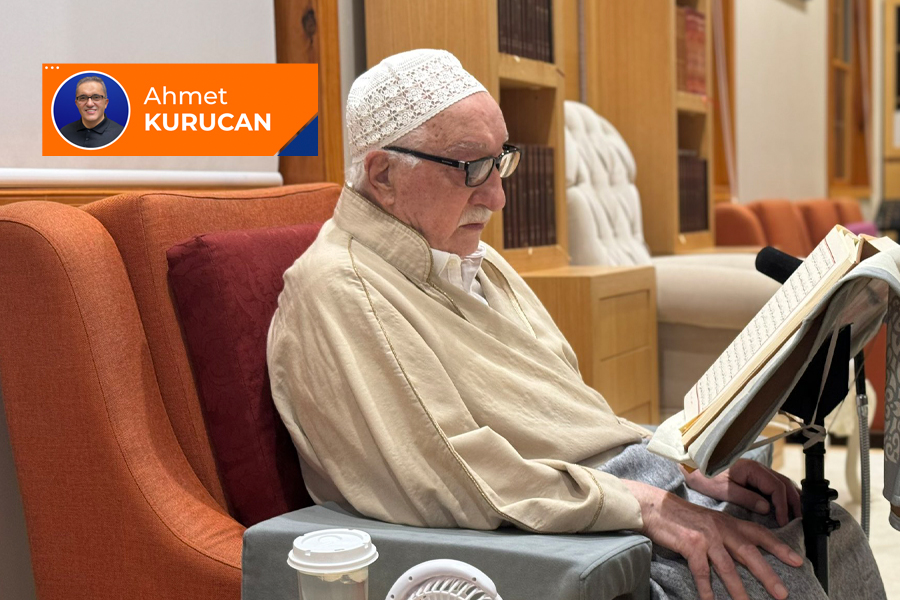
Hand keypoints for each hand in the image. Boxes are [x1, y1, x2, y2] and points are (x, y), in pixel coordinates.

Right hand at [622, 479, 804, 599]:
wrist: (656, 507)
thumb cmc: (682, 517)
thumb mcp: (710, 522)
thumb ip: (727, 535)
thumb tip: (745, 554)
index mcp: (728, 522)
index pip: (759, 534)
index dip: (779, 547)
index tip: (797, 561)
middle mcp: (721, 529)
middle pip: (749, 553)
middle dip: (767, 574)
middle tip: (782, 593)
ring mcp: (706, 537)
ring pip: (727, 566)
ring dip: (739, 589)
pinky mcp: (690, 545)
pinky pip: (701, 571)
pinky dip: (706, 589)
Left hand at [681, 459, 801, 526]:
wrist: (693, 467)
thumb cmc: (705, 476)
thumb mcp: (722, 490)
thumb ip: (745, 498)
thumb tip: (767, 509)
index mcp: (751, 468)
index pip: (776, 487)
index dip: (783, 505)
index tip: (782, 521)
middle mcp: (757, 467)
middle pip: (784, 484)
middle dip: (793, 502)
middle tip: (798, 520)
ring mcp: (757, 471)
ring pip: (782, 483)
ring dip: (791, 498)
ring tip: (796, 515)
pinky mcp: (755, 476)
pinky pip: (775, 485)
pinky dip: (784, 495)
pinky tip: (786, 506)